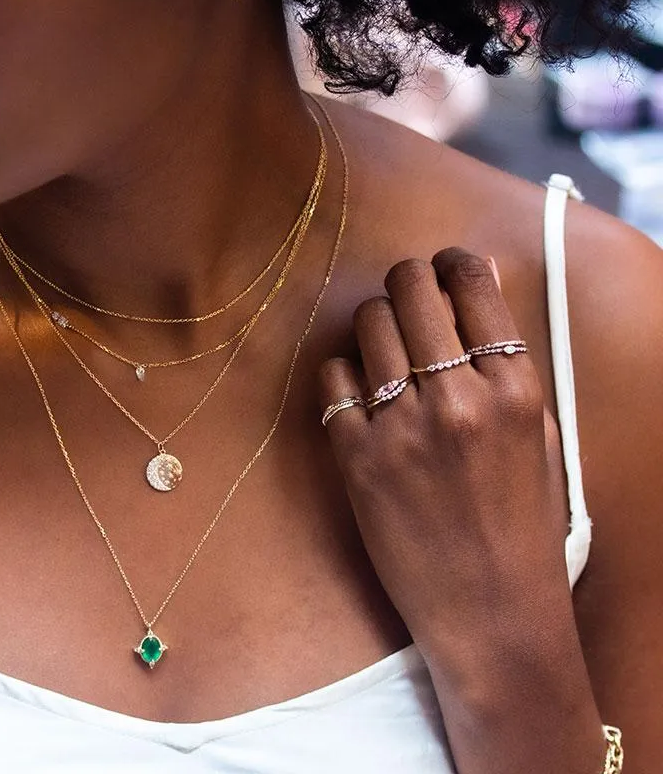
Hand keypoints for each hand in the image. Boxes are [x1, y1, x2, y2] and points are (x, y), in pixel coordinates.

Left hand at [319, 247, 571, 662]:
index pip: (473, 286)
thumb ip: (510, 368)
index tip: (441, 265)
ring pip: (368, 324)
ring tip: (383, 341)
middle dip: (406, 279)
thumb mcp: (540, 439)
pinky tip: (359, 388)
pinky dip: (342, 372)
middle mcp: (458, 399)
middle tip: (405, 292)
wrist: (490, 610)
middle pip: (411, 290)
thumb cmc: (523, 526)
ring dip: (373, 321)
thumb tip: (478, 299)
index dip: (451, 262)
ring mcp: (403, 428)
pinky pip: (333, 379)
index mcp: (515, 389)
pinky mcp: (358, 458)